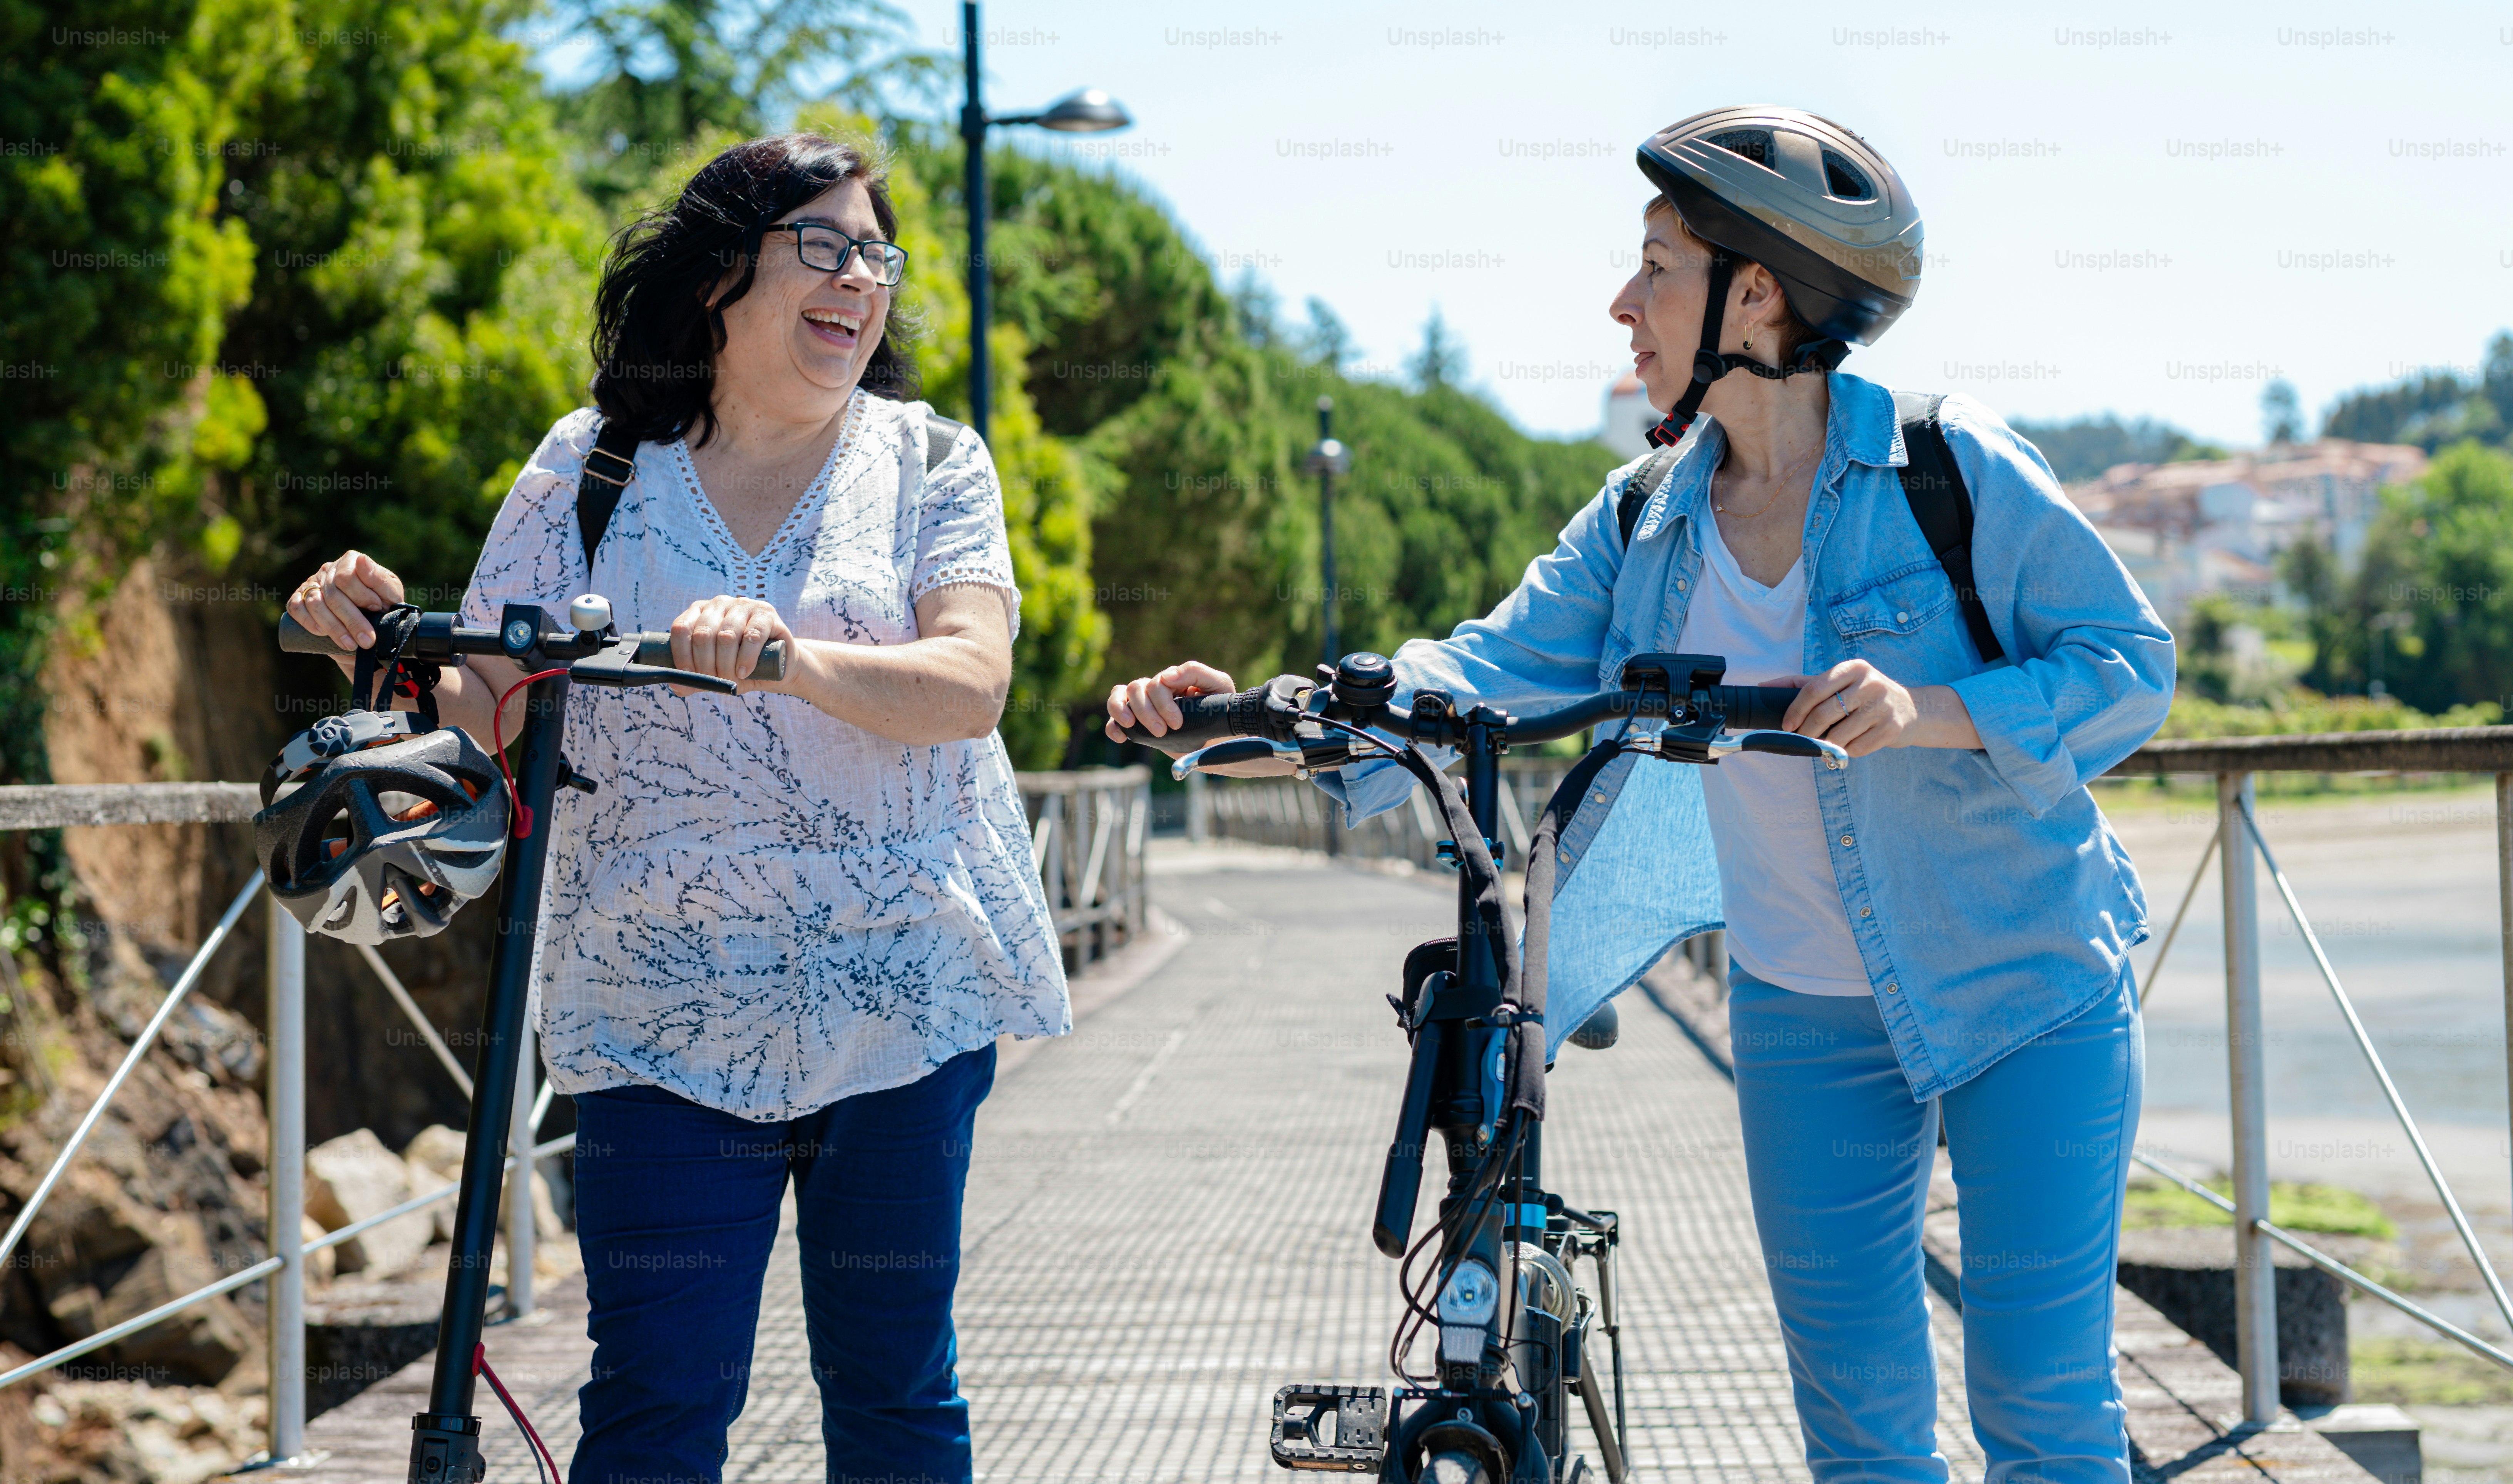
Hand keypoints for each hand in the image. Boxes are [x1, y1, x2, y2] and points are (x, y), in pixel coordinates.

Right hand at [287, 550, 404, 666]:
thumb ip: (379, 579)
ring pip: (315, 604)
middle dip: (352, 620)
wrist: (370, 622)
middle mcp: (328, 570)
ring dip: (334, 627)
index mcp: (350, 562)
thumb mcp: (389, 592)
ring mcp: (312, 584)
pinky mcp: (299, 599)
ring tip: (350, 644)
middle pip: (333, 594)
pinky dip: (309, 622)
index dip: (362, 596)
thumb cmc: (382, 604)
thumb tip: (362, 560)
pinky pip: (296, 608)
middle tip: (367, 640)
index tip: (377, 609)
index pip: (346, 577)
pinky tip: (323, 633)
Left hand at [668, 594, 793, 696]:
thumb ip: (696, 678)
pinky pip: (752, 636)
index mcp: (700, 612)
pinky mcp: (766, 613)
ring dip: (726, 664)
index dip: (681, 654)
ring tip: (733, 679)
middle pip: (703, 634)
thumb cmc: (742, 667)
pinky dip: (746, 658)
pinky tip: (745, 671)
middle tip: (716, 681)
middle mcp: (719, 604)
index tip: (688, 676)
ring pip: (726, 636)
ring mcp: (743, 605)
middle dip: (706, 664)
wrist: (780, 665)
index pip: (681, 628)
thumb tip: (677, 686)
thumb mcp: (715, 672)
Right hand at [1103, 661, 1236, 745]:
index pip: (1158, 683)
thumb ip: (1195, 672)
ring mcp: (1145, 706)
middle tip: (1162, 732)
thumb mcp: (1218, 685)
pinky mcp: (1139, 726)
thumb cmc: (1221, 710)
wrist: (1220, 741)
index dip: (1163, 703)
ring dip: (1122, 710)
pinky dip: (1112, 726)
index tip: (1176, 723)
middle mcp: (1156, 689)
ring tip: (1131, 725)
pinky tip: (1121, 737)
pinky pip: (1114, 720)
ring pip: (1120, 695)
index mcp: (1174, 679)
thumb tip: (1166, 676)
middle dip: (1147, 712)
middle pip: (1137, 688)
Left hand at [1772, 660, 1978, 755]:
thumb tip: (1762, 686)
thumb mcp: (1838, 682)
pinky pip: (1856, 748)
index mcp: (1853, 668)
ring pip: (1839, 735)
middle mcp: (1870, 683)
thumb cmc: (1864, 695)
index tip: (1787, 725)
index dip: (1795, 710)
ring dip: (1827, 743)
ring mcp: (1882, 706)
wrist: (1910, 709)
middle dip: (1807, 731)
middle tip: (1802, 739)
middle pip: (1824, 713)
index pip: (1813, 689)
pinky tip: (1850, 744)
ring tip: (1827, 741)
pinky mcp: (1892, 729)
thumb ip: (1802, 684)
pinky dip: (1847, 751)